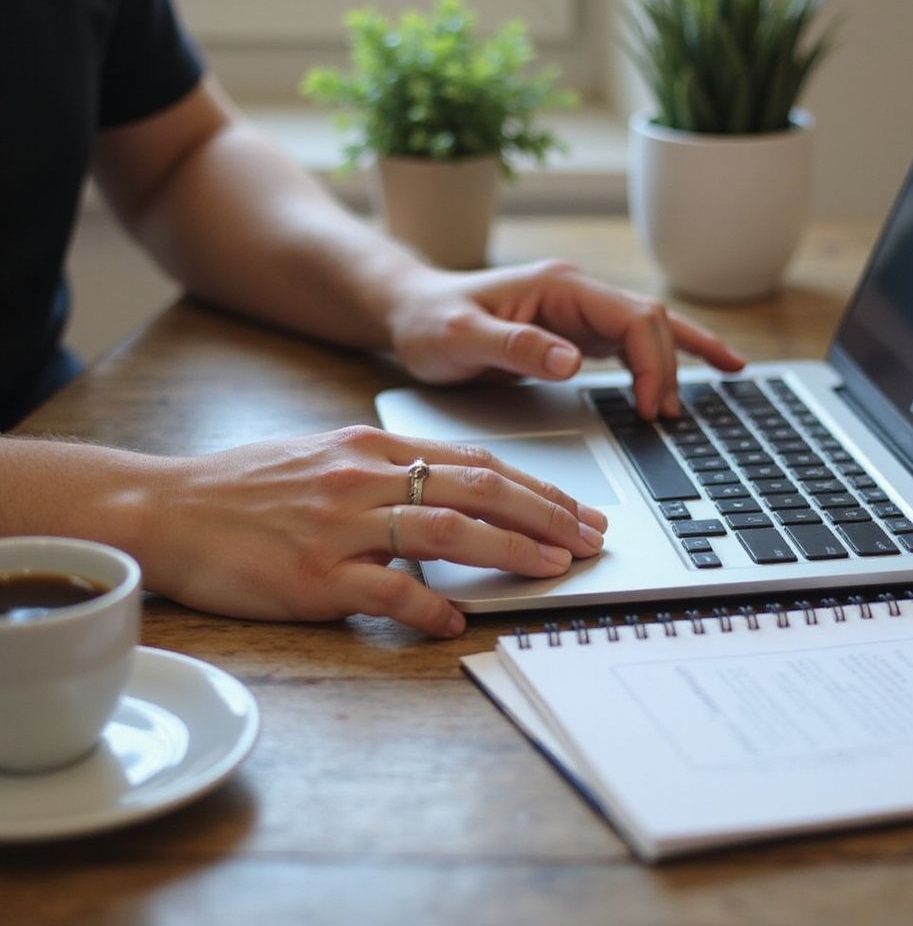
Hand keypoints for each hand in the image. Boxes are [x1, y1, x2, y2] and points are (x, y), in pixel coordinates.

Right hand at [140, 426, 606, 636]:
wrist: (168, 506)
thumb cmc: (248, 485)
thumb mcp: (325, 456)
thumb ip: (388, 472)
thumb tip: (451, 496)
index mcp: (371, 446)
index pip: (475, 461)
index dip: (536, 487)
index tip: (577, 509)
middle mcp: (364, 478)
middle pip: (477, 488)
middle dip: (546, 514)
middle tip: (591, 538)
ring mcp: (340, 525)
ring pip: (446, 529)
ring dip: (510, 550)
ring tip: (554, 568)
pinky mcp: (312, 575)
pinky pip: (387, 591)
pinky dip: (430, 606)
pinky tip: (458, 620)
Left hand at [386, 260, 744, 419]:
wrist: (410, 311)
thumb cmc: (429, 322)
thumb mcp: (459, 337)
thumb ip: (514, 346)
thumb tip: (572, 359)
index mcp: (556, 286)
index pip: (630, 318)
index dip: (651, 363)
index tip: (649, 409)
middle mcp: (575, 291)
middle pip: (649, 322)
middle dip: (669, 368)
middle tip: (667, 419)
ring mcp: (578, 309)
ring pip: (650, 328)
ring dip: (680, 358)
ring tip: (722, 380)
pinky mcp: (575, 329)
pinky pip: (633, 339)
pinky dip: (668, 352)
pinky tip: (697, 364)